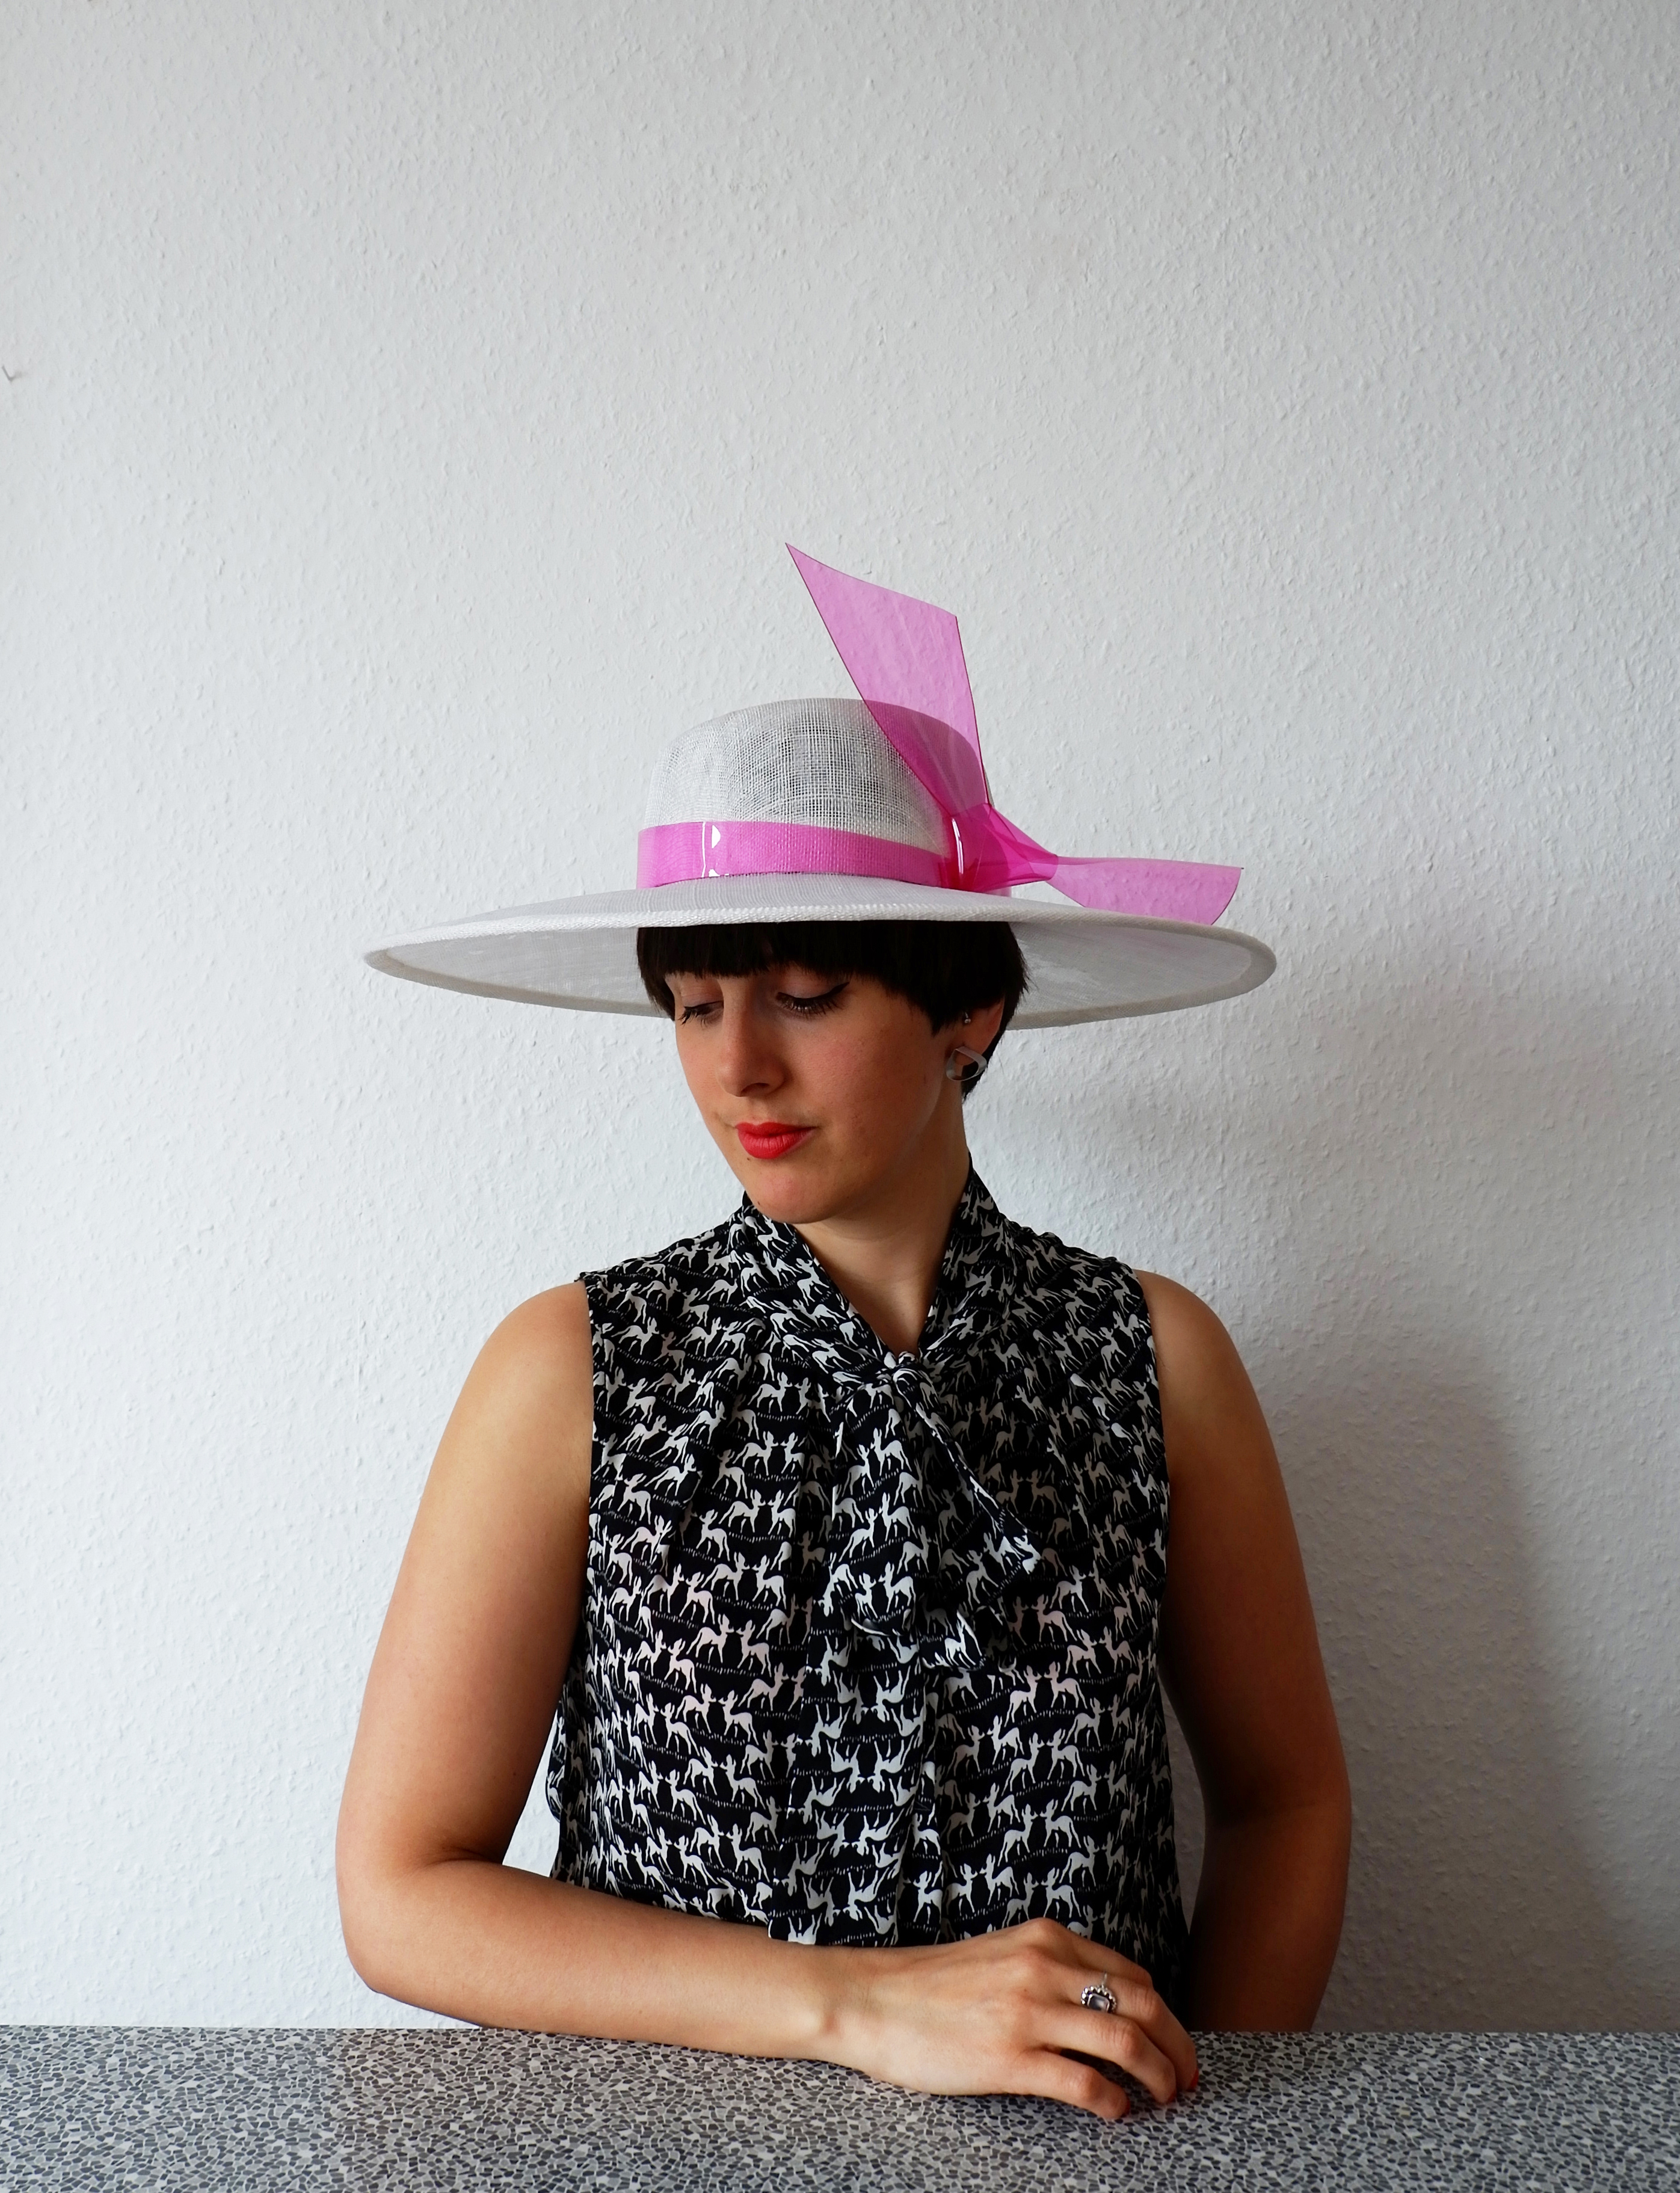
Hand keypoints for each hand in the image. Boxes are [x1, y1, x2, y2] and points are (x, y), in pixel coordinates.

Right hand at [824, 1917, 1197, 2120]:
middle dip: (1178, 2047)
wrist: (872, 2000)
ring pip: (1126, 2043)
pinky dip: (1113, 2101)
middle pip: (1143, 2007)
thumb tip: (1108, 2004)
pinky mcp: (1010, 2058)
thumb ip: (1052, 1967)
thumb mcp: (1003, 1955)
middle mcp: (1044, 1967)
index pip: (1133, 1977)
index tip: (1174, 2044)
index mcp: (1045, 1939)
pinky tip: (1115, 2111)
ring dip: (1158, 2076)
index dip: (1164, 2016)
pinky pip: (1084, 2082)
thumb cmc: (933, 1985)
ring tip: (1163, 2099)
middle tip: (1187, 2079)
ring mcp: (1028, 2012)